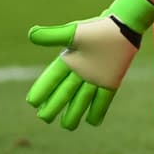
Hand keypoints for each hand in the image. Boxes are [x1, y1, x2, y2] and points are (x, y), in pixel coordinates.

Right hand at [26, 14, 138, 129]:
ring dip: (74, 113)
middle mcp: (80, 72)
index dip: (42, 90)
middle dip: (54, 106)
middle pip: (64, 93)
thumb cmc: (97, 28)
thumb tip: (31, 35)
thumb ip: (53, 36)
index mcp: (69, 61)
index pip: (52, 79)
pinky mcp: (110, 82)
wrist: (122, 27)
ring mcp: (95, 78)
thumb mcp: (73, 32)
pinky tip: (93, 122)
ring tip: (67, 126)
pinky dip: (98, 110)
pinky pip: (103, 100)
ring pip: (82, 100)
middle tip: (44, 118)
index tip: (32, 102)